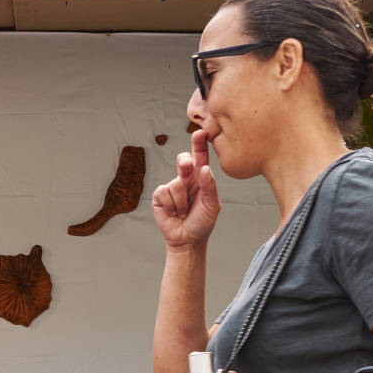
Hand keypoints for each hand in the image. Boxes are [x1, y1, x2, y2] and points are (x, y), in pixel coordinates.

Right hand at [151, 130, 220, 251]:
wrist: (187, 240)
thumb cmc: (202, 222)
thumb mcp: (212, 205)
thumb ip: (209, 186)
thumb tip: (204, 168)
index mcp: (201, 177)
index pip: (200, 156)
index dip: (199, 143)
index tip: (201, 132)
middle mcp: (186, 178)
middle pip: (183, 161)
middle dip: (185, 163)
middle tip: (186, 168)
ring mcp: (172, 186)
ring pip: (176, 183)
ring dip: (182, 201)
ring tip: (185, 211)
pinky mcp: (160, 195)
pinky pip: (164, 192)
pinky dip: (172, 205)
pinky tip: (175, 213)